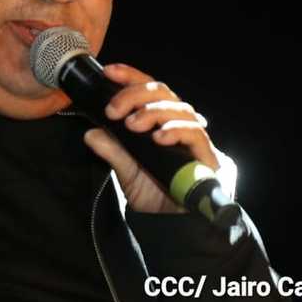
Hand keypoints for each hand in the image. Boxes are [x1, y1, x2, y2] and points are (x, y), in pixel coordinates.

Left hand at [82, 63, 226, 213]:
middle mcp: (180, 125)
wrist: (177, 230)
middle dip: (136, 94)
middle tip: (114, 110)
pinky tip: (159, 136)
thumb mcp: (127, 172)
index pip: (149, 90)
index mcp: (161, 122)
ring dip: (153, 111)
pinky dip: (176, 129)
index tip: (109, 72)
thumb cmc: (156, 197)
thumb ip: (112, 151)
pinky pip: (196, 133)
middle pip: (164, 92)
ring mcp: (196, 139)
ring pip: (180, 107)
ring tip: (132, 124)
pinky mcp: (211, 157)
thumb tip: (90, 132)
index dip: (131, 77)